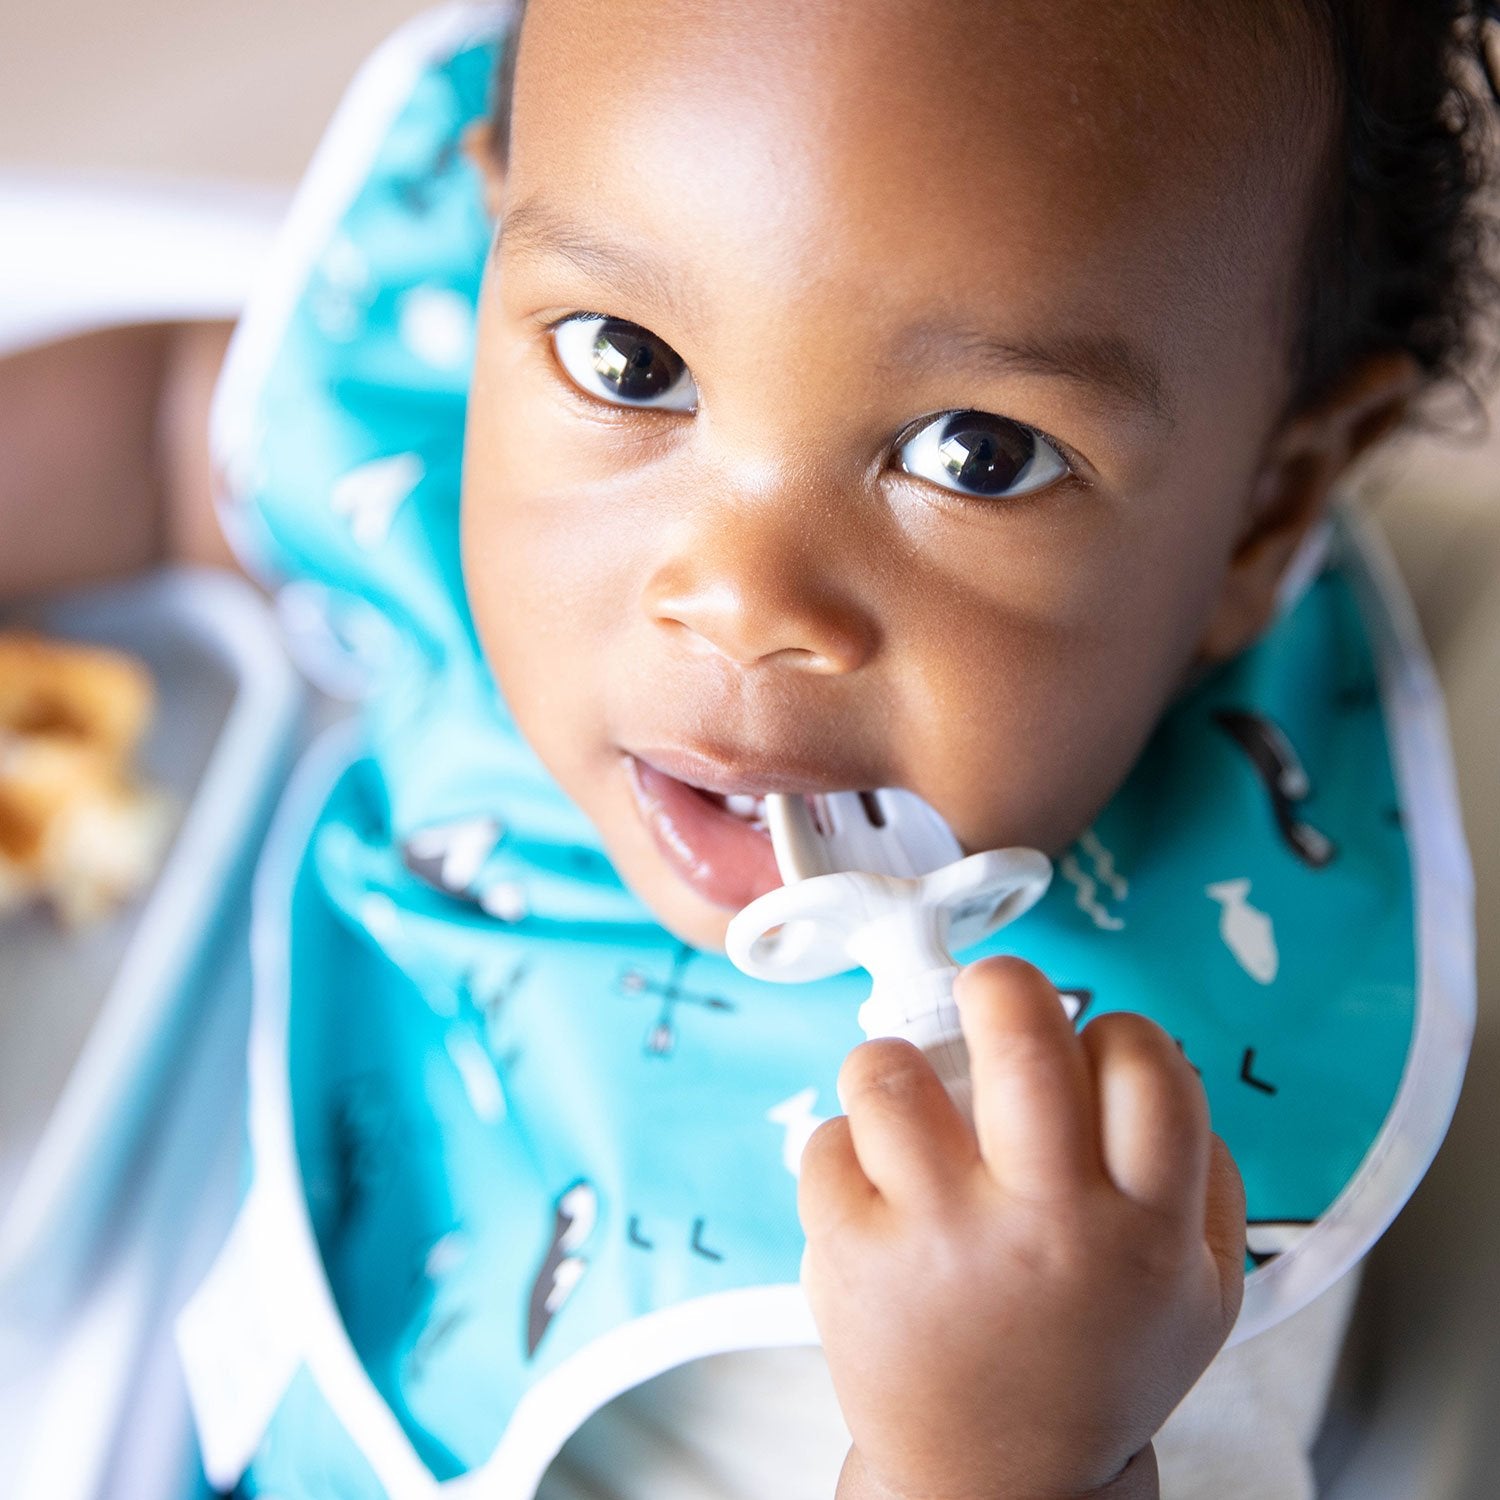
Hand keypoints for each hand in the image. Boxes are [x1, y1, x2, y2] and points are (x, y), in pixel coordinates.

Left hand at [799, 956, 1245, 1499]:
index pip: (1149, 1068)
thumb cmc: (1091, 1366)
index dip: (1119, 1032)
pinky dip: (846, 1145)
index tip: (1091, 1046)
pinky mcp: (854, 1255)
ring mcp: (942, 1239)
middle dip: (1001, 986)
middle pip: (1020, 1040)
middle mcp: (1047, 1227)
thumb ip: (1207, 1176)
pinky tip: (876, 1185)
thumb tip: (1160, 1064)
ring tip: (911, 1098)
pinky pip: (829, 1140)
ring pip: (895, 1073)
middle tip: (988, 995)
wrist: (998, 1484)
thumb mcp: (1201, 1294)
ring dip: (897, 1064)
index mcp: (1146, 1231)